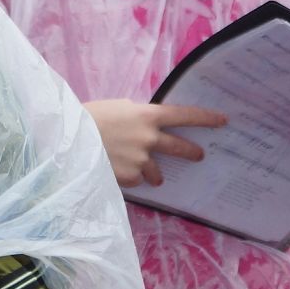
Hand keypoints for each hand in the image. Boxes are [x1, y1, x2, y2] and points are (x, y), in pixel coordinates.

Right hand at [85, 99, 226, 187]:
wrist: (66, 138)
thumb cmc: (88, 117)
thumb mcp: (116, 108)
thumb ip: (136, 116)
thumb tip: (148, 124)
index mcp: (147, 115)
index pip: (185, 115)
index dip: (206, 118)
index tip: (223, 121)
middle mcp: (150, 137)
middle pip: (181, 147)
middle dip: (191, 152)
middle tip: (198, 155)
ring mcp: (141, 159)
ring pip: (157, 171)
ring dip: (153, 173)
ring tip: (144, 172)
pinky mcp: (130, 176)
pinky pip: (136, 180)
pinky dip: (129, 177)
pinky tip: (115, 171)